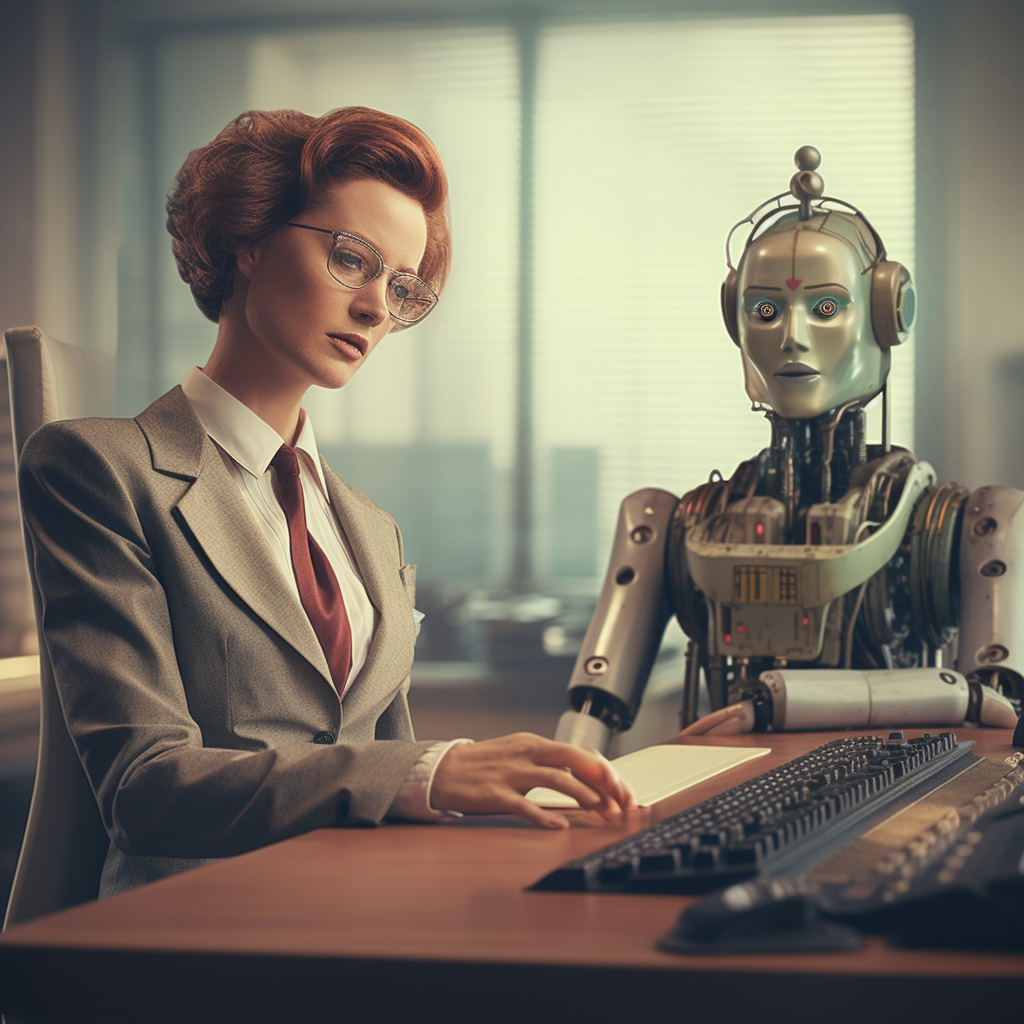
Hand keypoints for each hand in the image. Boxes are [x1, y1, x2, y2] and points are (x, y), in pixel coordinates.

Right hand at [429, 732, 637, 829]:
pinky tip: (559, 827)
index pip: (579, 755)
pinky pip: (524, 806)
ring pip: (556, 780)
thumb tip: (584, 780)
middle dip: (603, 782)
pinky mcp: (495, 794)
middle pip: (574, 761)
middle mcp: (526, 753)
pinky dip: (544, 817)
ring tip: (601, 811)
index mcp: (534, 744)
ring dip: (583, 796)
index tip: (623, 793)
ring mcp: (511, 773)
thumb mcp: (520, 756)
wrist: (443, 770)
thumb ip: (548, 765)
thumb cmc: (484, 766)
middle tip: (621, 803)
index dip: (605, 774)